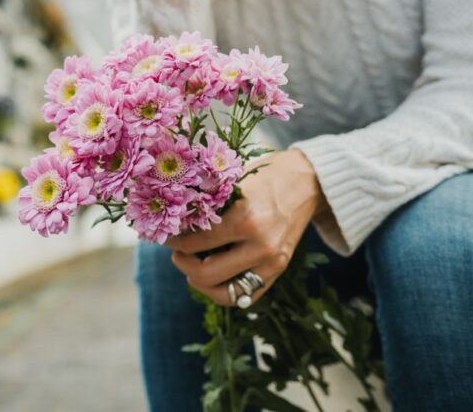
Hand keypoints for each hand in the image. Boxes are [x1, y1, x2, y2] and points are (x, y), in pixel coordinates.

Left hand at [165, 149, 329, 306]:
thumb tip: (170, 219)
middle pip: (206, 273)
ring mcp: (272, 263)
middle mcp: (260, 246)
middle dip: (182, 263)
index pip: (195, 242)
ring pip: (224, 294)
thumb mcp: (233, 182)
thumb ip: (206, 203)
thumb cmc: (264, 176)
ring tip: (192, 266)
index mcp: (245, 219)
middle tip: (176, 251)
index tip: (164, 235)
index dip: (173, 241)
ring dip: (200, 282)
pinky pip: (245, 297)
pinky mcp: (279, 271)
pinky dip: (223, 291)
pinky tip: (212, 276)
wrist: (308, 182)